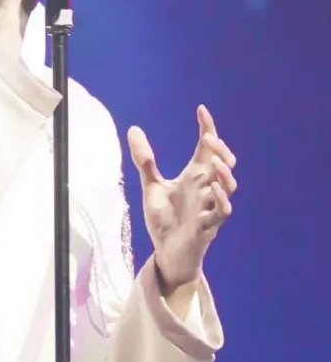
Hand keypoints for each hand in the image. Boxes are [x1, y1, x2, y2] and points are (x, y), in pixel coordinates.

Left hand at [127, 105, 236, 292]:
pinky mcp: (209, 226)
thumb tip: (133, 129)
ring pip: (229, 185)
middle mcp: (206, 188)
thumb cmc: (164, 220)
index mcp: (195, 176)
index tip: (201, 110)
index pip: (207, 148)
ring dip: (224, 172)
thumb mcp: (152, 186)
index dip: (208, 128)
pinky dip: (220, 198)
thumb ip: (145, 160)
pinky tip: (212, 187)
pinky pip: (222, 210)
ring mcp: (209, 206)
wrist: (165, 252)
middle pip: (224, 162)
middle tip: (207, 138)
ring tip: (213, 160)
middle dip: (220, 148)